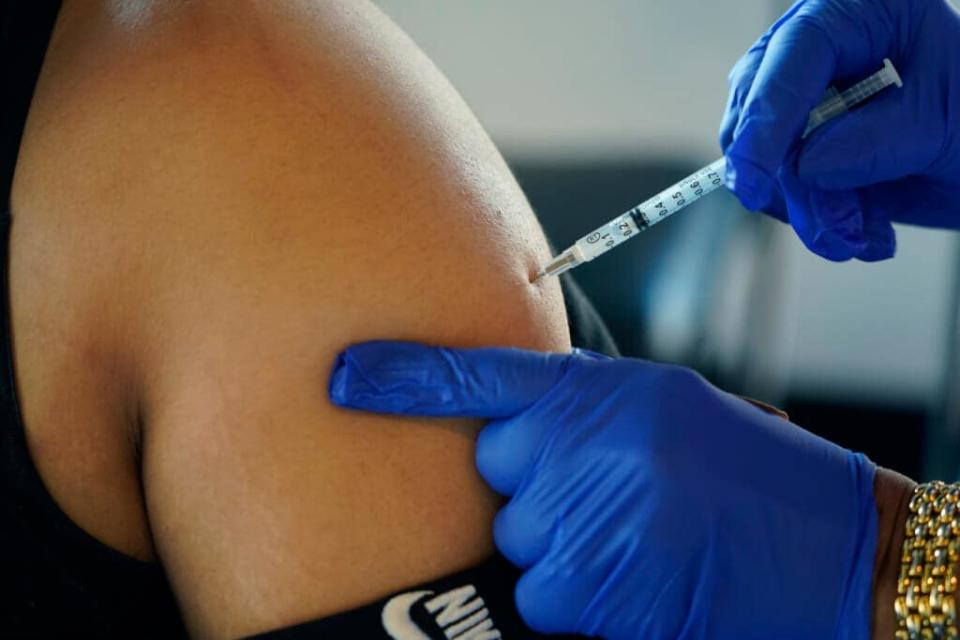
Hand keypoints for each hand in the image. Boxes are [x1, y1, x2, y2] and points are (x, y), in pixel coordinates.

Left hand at [330, 342, 878, 638]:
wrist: (826, 544)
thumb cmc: (743, 467)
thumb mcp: (661, 406)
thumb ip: (579, 410)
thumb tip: (513, 428)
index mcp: (597, 394)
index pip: (480, 379)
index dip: (405, 378)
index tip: (345, 375)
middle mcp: (581, 451)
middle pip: (498, 476)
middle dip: (538, 488)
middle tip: (611, 492)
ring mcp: (585, 526)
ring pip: (521, 544)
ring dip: (563, 548)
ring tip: (639, 539)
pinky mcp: (595, 597)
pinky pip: (545, 600)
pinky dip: (582, 597)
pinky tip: (640, 577)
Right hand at [721, 0, 959, 261]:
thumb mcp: (945, 124)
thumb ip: (875, 143)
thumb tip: (805, 167)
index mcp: (861, 13)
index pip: (795, 54)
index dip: (766, 118)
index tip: (752, 183)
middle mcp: (821, 53)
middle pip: (761, 112)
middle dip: (793, 183)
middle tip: (834, 233)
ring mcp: (808, 105)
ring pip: (769, 164)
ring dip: (813, 215)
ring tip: (864, 237)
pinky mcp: (805, 151)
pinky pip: (785, 192)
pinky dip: (822, 224)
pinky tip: (867, 232)